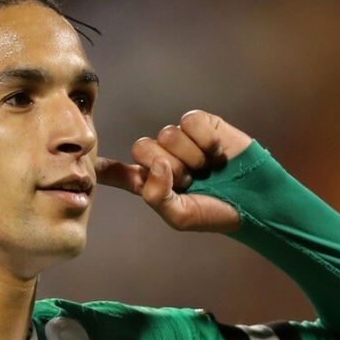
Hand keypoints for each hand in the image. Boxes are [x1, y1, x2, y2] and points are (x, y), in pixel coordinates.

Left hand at [98, 110, 250, 232]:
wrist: (254, 199)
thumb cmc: (216, 212)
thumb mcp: (180, 216)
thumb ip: (155, 196)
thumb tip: (155, 163)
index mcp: (152, 182)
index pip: (120, 173)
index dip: (103, 168)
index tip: (84, 166)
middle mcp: (163, 157)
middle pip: (142, 148)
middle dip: (168, 167)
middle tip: (191, 180)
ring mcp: (181, 139)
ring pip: (167, 135)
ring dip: (190, 156)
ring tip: (208, 169)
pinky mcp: (202, 124)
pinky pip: (189, 122)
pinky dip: (204, 140)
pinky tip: (218, 153)